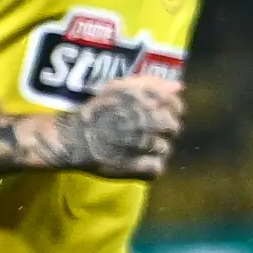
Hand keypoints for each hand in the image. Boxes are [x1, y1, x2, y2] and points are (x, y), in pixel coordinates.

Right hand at [0, 75, 181, 180]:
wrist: (72, 138)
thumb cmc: (95, 111)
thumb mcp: (118, 88)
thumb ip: (151, 84)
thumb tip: (179, 86)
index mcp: (148, 100)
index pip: (177, 105)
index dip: (167, 111)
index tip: (153, 115)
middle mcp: (152, 121)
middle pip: (173, 127)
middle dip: (160, 130)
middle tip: (139, 133)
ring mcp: (150, 145)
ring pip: (166, 148)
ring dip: (152, 149)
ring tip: (130, 147)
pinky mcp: (146, 167)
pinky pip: (158, 167)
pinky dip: (147, 167)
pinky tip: (131, 161)